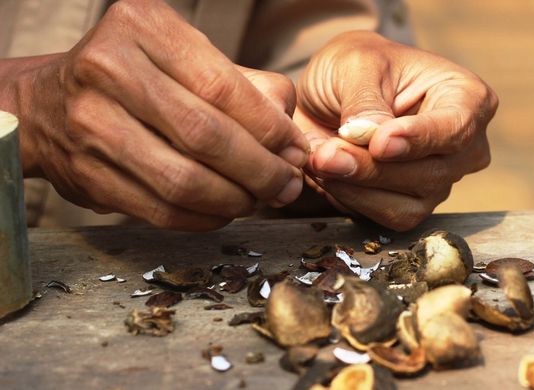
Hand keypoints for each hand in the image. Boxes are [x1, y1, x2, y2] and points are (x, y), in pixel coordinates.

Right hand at [11, 0, 307, 229]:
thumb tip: (293, 142)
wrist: (47, 105)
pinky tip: (224, 211)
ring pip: (184, 180)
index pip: (223, 88)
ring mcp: (90, 123)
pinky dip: (204, 218)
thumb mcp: (189, 59)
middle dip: (261, 170)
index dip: (270, 129)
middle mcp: (109, 69)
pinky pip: (161, 210)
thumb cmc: (137, 77)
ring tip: (259, 199)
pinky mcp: (87, 174)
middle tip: (287, 185)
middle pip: (205, 136)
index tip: (295, 151)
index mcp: (143, 27)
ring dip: (235, 200)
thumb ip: (249, 88)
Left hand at [295, 31, 497, 230]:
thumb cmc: (357, 66)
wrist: (333, 92)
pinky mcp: (413, 205)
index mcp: (467, 98)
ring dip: (357, 186)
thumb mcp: (356, 63)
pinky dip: (353, 199)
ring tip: (319, 159)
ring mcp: (441, 179)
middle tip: (325, 155)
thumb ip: (365, 99)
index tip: (379, 143)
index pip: (456, 128)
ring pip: (408, 202)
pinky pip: (388, 217)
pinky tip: (328, 175)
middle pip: (430, 172)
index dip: (418, 139)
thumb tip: (372, 135)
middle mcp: (464, 146)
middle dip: (372, 167)